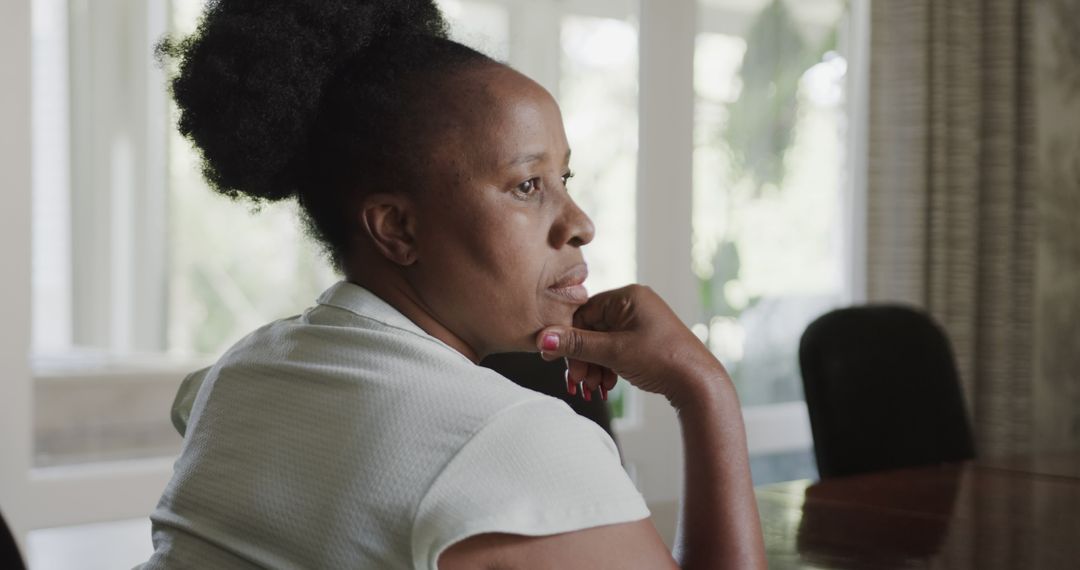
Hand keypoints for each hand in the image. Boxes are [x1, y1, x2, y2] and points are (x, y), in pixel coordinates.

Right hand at [535, 285, 728, 408]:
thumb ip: (576, 345)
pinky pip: (616, 350)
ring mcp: (641, 322)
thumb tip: (542, 339)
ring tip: (593, 388)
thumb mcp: (613, 352)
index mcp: (628, 297)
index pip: (583, 312)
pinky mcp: (646, 340)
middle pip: (591, 329)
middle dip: (583, 358)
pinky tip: (606, 385)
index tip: (556, 361)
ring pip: (602, 343)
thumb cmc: (662, 360)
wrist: (698, 385)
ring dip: (593, 366)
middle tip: (578, 382)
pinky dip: (607, 367)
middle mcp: (635, 305)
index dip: (568, 339)